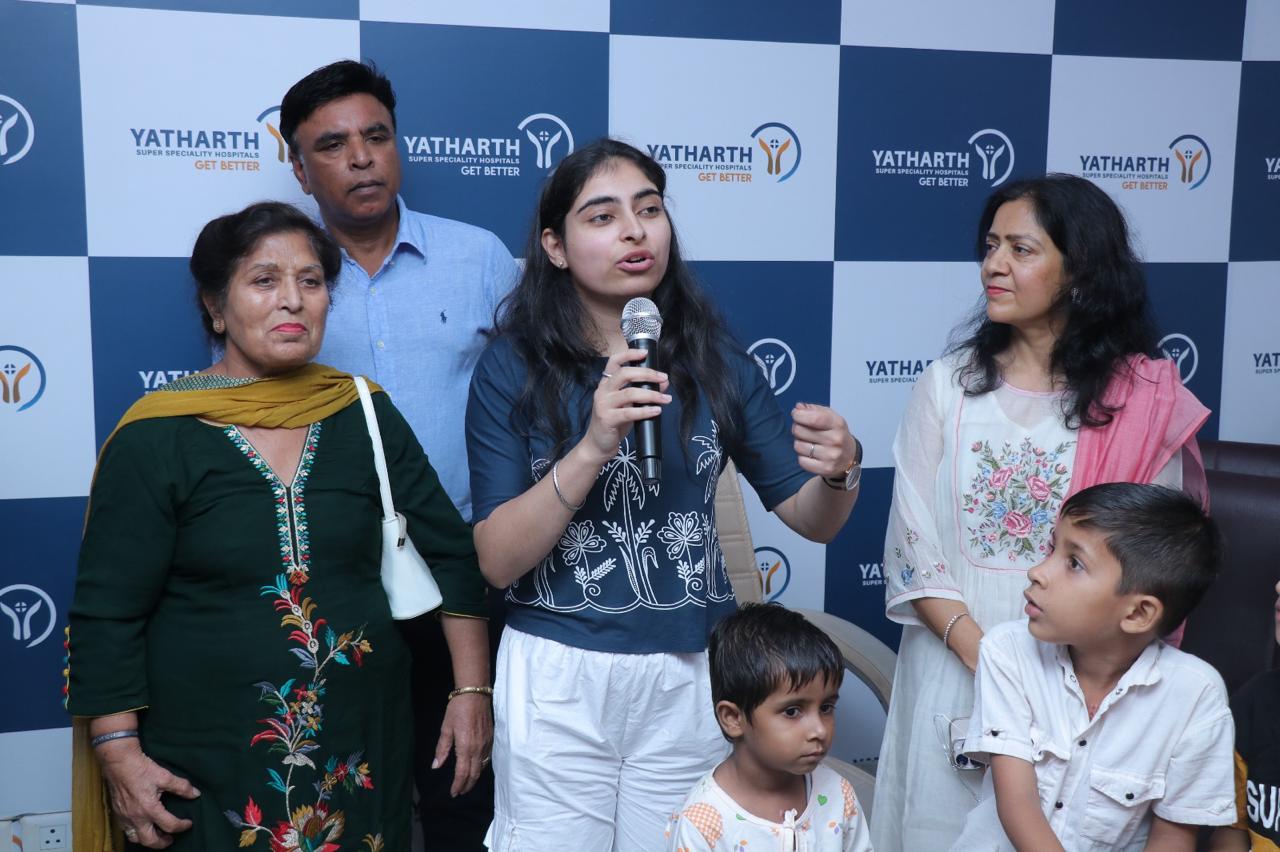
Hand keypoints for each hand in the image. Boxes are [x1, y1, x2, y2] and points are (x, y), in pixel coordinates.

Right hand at [96, 739, 198, 847]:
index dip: (182, 826)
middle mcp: (135, 817)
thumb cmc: (141, 768)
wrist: (119, 762)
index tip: (188, 823)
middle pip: (149, 840)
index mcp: (149, 809)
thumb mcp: (165, 776)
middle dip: (162, 843)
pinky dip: (135, 833)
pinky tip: (142, 826)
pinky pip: (126, 830)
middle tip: (170, 839)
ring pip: (135, 838)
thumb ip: (182, 787)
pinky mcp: (117, 813)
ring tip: (157, 835)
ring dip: (147, 840)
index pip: (170, 825)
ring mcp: (125, 817)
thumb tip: (195, 794)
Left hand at [433, 692, 493, 796]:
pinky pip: (487, 758)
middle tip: (460, 793)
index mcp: (465, 747)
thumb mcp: (446, 728)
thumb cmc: (457, 709)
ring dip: (474, 778)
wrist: (475, 694)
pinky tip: (477, 768)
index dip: (458, 785)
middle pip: (474, 773)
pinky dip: (481, 767)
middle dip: (466, 785)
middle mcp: (478, 748)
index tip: (453, 793)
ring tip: (467, 784)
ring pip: (482, 767)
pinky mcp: (491, 739)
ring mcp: (486, 744)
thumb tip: (436, 766)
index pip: (462, 773)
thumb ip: (442, 749)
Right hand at [582, 348, 670, 463]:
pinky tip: (656, 410)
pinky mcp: (607, 419)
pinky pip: (629, 412)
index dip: (629, 354)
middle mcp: (603, 391)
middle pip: (624, 374)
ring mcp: (603, 405)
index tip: (645, 353)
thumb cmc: (613, 423)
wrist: (597, 445)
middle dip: (647, 373)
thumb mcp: (629, 405)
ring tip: (665, 399)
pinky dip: (645, 410)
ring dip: (651, 394)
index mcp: (606, 384)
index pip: (614, 362)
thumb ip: (643, 392)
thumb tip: (663, 382)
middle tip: (663, 377)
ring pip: (630, 393)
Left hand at [791, 403, 857, 479]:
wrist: (849, 456)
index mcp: (837, 424)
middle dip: (797, 428)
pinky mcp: (825, 469)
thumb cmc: (836, 433)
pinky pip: (801, 461)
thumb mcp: (830, 417)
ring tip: (807, 442)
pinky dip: (802, 457)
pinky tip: (810, 454)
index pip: (814, 418)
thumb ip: (813, 410)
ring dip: (799, 443)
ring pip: (798, 446)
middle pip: (801, 431)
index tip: (795, 414)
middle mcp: (835, 440)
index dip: (799, 415)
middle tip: (802, 430)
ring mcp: (831, 456)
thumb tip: (798, 408)